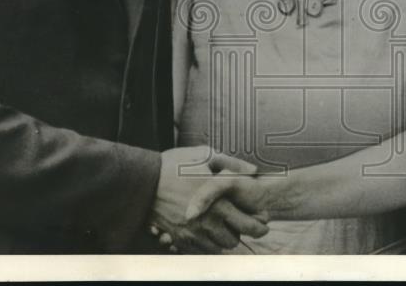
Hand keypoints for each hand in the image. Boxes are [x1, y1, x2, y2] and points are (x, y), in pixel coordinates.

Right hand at [150, 146, 268, 252]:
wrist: (142, 181)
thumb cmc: (174, 165)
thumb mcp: (206, 156)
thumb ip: (232, 163)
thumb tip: (252, 169)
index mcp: (218, 204)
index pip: (248, 225)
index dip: (259, 226)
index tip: (263, 222)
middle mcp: (207, 223)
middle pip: (234, 240)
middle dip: (242, 233)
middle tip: (243, 224)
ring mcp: (192, 233)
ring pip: (218, 247)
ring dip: (224, 238)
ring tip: (225, 226)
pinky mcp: (179, 238)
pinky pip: (200, 250)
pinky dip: (207, 243)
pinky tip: (207, 230)